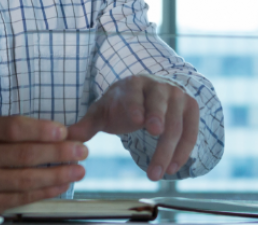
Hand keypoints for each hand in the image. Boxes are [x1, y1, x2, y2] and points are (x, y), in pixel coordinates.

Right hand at [0, 115, 87, 213]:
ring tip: (79, 169)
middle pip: (24, 155)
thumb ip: (13, 127)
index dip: (41, 130)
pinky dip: (46, 192)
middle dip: (58, 153)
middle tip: (81, 150)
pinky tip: (62, 184)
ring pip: (26, 180)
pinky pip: (22, 198)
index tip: (64, 131)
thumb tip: (56, 131)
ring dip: (58, 175)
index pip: (13, 129)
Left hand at [67, 75, 198, 180]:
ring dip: (169, 149)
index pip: (134, 93)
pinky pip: (191, 130)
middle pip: (159, 104)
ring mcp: (177, 95)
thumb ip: (86, 125)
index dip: (136, 105)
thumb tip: (66, 138)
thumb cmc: (122, 105)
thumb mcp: (103, 111)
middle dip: (158, 119)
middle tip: (154, 134)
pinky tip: (173, 168)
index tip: (137, 120)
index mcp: (133, 84)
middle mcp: (158, 86)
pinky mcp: (190, 107)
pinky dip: (184, 150)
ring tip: (157, 173)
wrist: (149, 90)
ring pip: (176, 122)